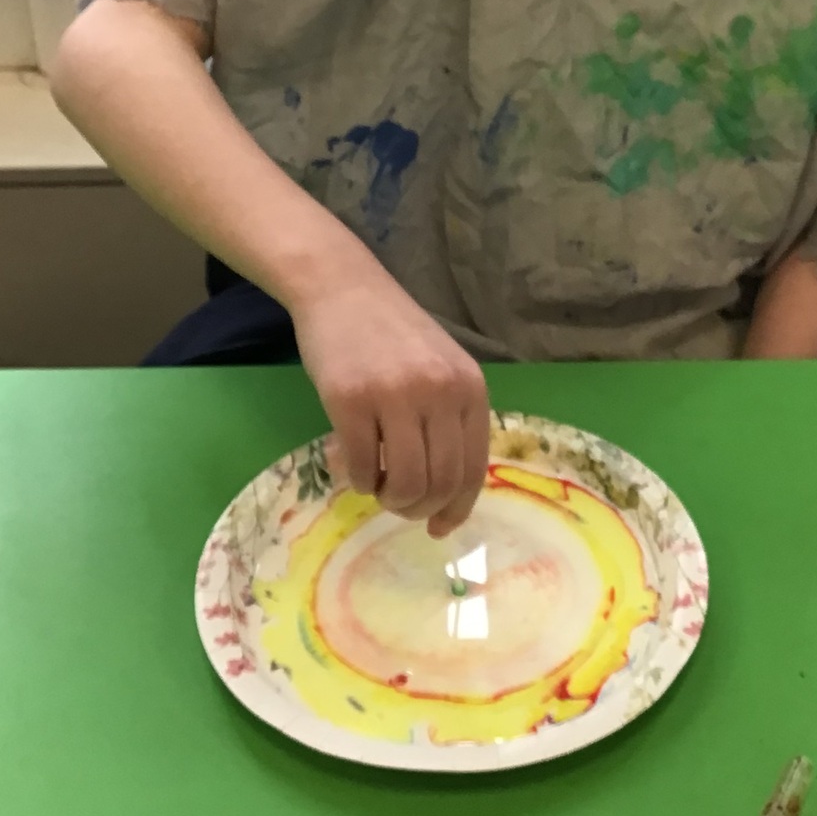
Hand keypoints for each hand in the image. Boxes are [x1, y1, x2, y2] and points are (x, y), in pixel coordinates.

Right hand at [290, 263, 489, 538]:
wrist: (342, 288)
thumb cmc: (393, 334)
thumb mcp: (442, 369)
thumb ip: (450, 420)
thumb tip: (449, 493)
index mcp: (470, 388)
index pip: (474, 469)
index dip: (458, 508)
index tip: (439, 527)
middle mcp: (440, 392)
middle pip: (440, 482)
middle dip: (419, 508)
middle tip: (399, 505)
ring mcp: (395, 395)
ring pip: (404, 481)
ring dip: (388, 498)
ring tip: (376, 487)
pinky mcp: (350, 400)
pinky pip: (360, 466)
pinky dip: (357, 481)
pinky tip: (352, 469)